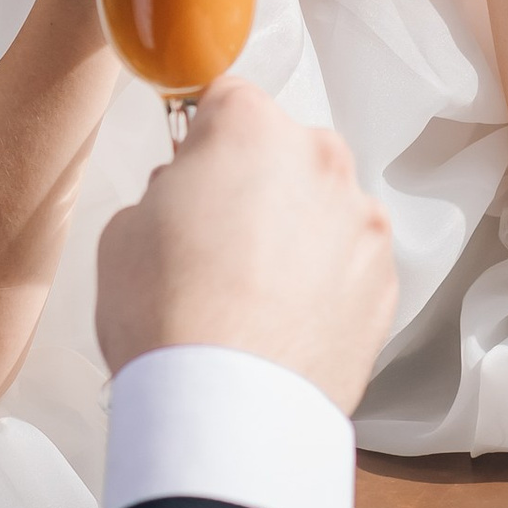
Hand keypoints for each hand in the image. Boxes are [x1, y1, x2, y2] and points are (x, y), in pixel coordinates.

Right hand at [93, 78, 396, 415]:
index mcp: (251, 130)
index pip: (228, 100)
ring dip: (294, 233)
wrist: (228, 408)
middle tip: (213, 240)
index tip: (193, 167)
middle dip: (254, 184)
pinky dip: (324, 283)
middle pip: (284, 152)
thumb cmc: (170, 318)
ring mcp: (360, 221)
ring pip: (322, 208)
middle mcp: (319, 161)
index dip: (203, 137)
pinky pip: (348, 263)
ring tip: (248, 294)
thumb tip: (183, 200)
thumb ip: (163, 192)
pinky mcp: (384, 280)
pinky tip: (282, 321)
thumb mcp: (123, 232)